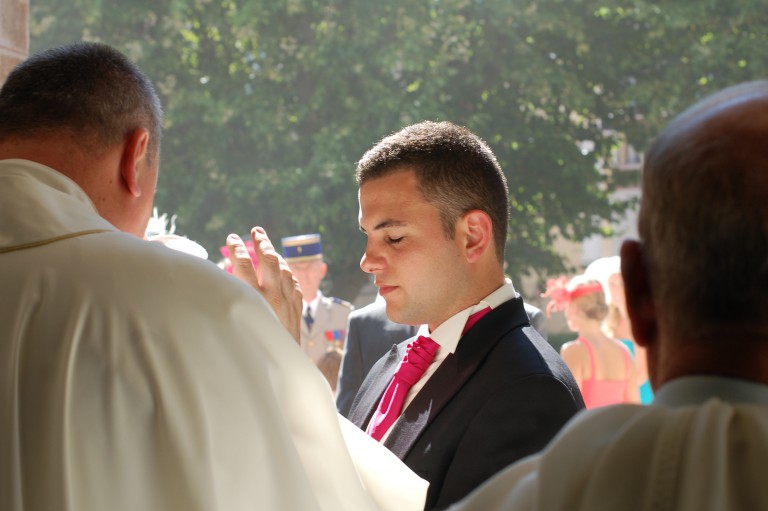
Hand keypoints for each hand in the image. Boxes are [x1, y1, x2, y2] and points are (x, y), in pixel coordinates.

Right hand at [226, 227, 302, 343]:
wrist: (277, 373)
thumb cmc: (246, 350)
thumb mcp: (229, 325)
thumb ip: (225, 298)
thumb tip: (219, 280)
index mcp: (249, 297)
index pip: (242, 263)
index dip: (236, 248)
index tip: (232, 238)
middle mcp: (270, 296)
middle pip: (268, 260)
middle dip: (261, 242)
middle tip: (256, 230)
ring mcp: (286, 303)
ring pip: (283, 270)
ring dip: (276, 254)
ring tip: (268, 243)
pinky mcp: (295, 313)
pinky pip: (294, 286)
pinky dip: (288, 274)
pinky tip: (285, 270)